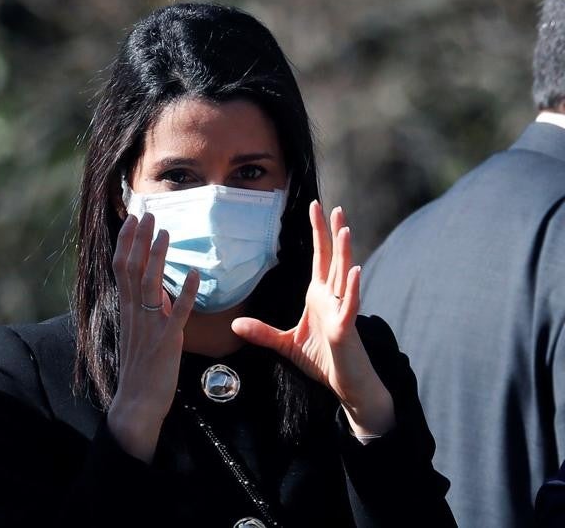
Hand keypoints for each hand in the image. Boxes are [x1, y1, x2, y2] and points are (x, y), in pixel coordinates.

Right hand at [106, 213, 198, 462]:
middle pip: (131, 267)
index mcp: (125, 310)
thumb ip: (146, 310)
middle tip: (147, 213)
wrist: (137, 401)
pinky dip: (184, 292)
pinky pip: (177, 312)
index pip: (121, 267)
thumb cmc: (139, 369)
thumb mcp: (138, 333)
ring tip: (166, 232)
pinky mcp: (167, 340)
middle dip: (139, 238)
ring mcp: (149, 325)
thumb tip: (159, 291)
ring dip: (158, 256)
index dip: (126, 241)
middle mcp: (133, 313)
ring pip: (150, 283)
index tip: (133, 219)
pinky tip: (194, 274)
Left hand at [230, 201, 395, 436]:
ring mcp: (341, 311)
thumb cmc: (322, 361)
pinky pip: (350, 305)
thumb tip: (235, 326)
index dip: (318, 233)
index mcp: (319, 296)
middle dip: (332, 233)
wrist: (346, 385)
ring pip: (345, 276)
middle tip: (332, 207)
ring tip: (345, 229)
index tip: (315, 208)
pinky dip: (354, 288)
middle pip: (333, 259)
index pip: (319, 258)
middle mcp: (333, 298)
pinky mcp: (346, 328)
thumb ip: (262, 333)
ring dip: (345, 253)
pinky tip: (356, 271)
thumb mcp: (286, 344)